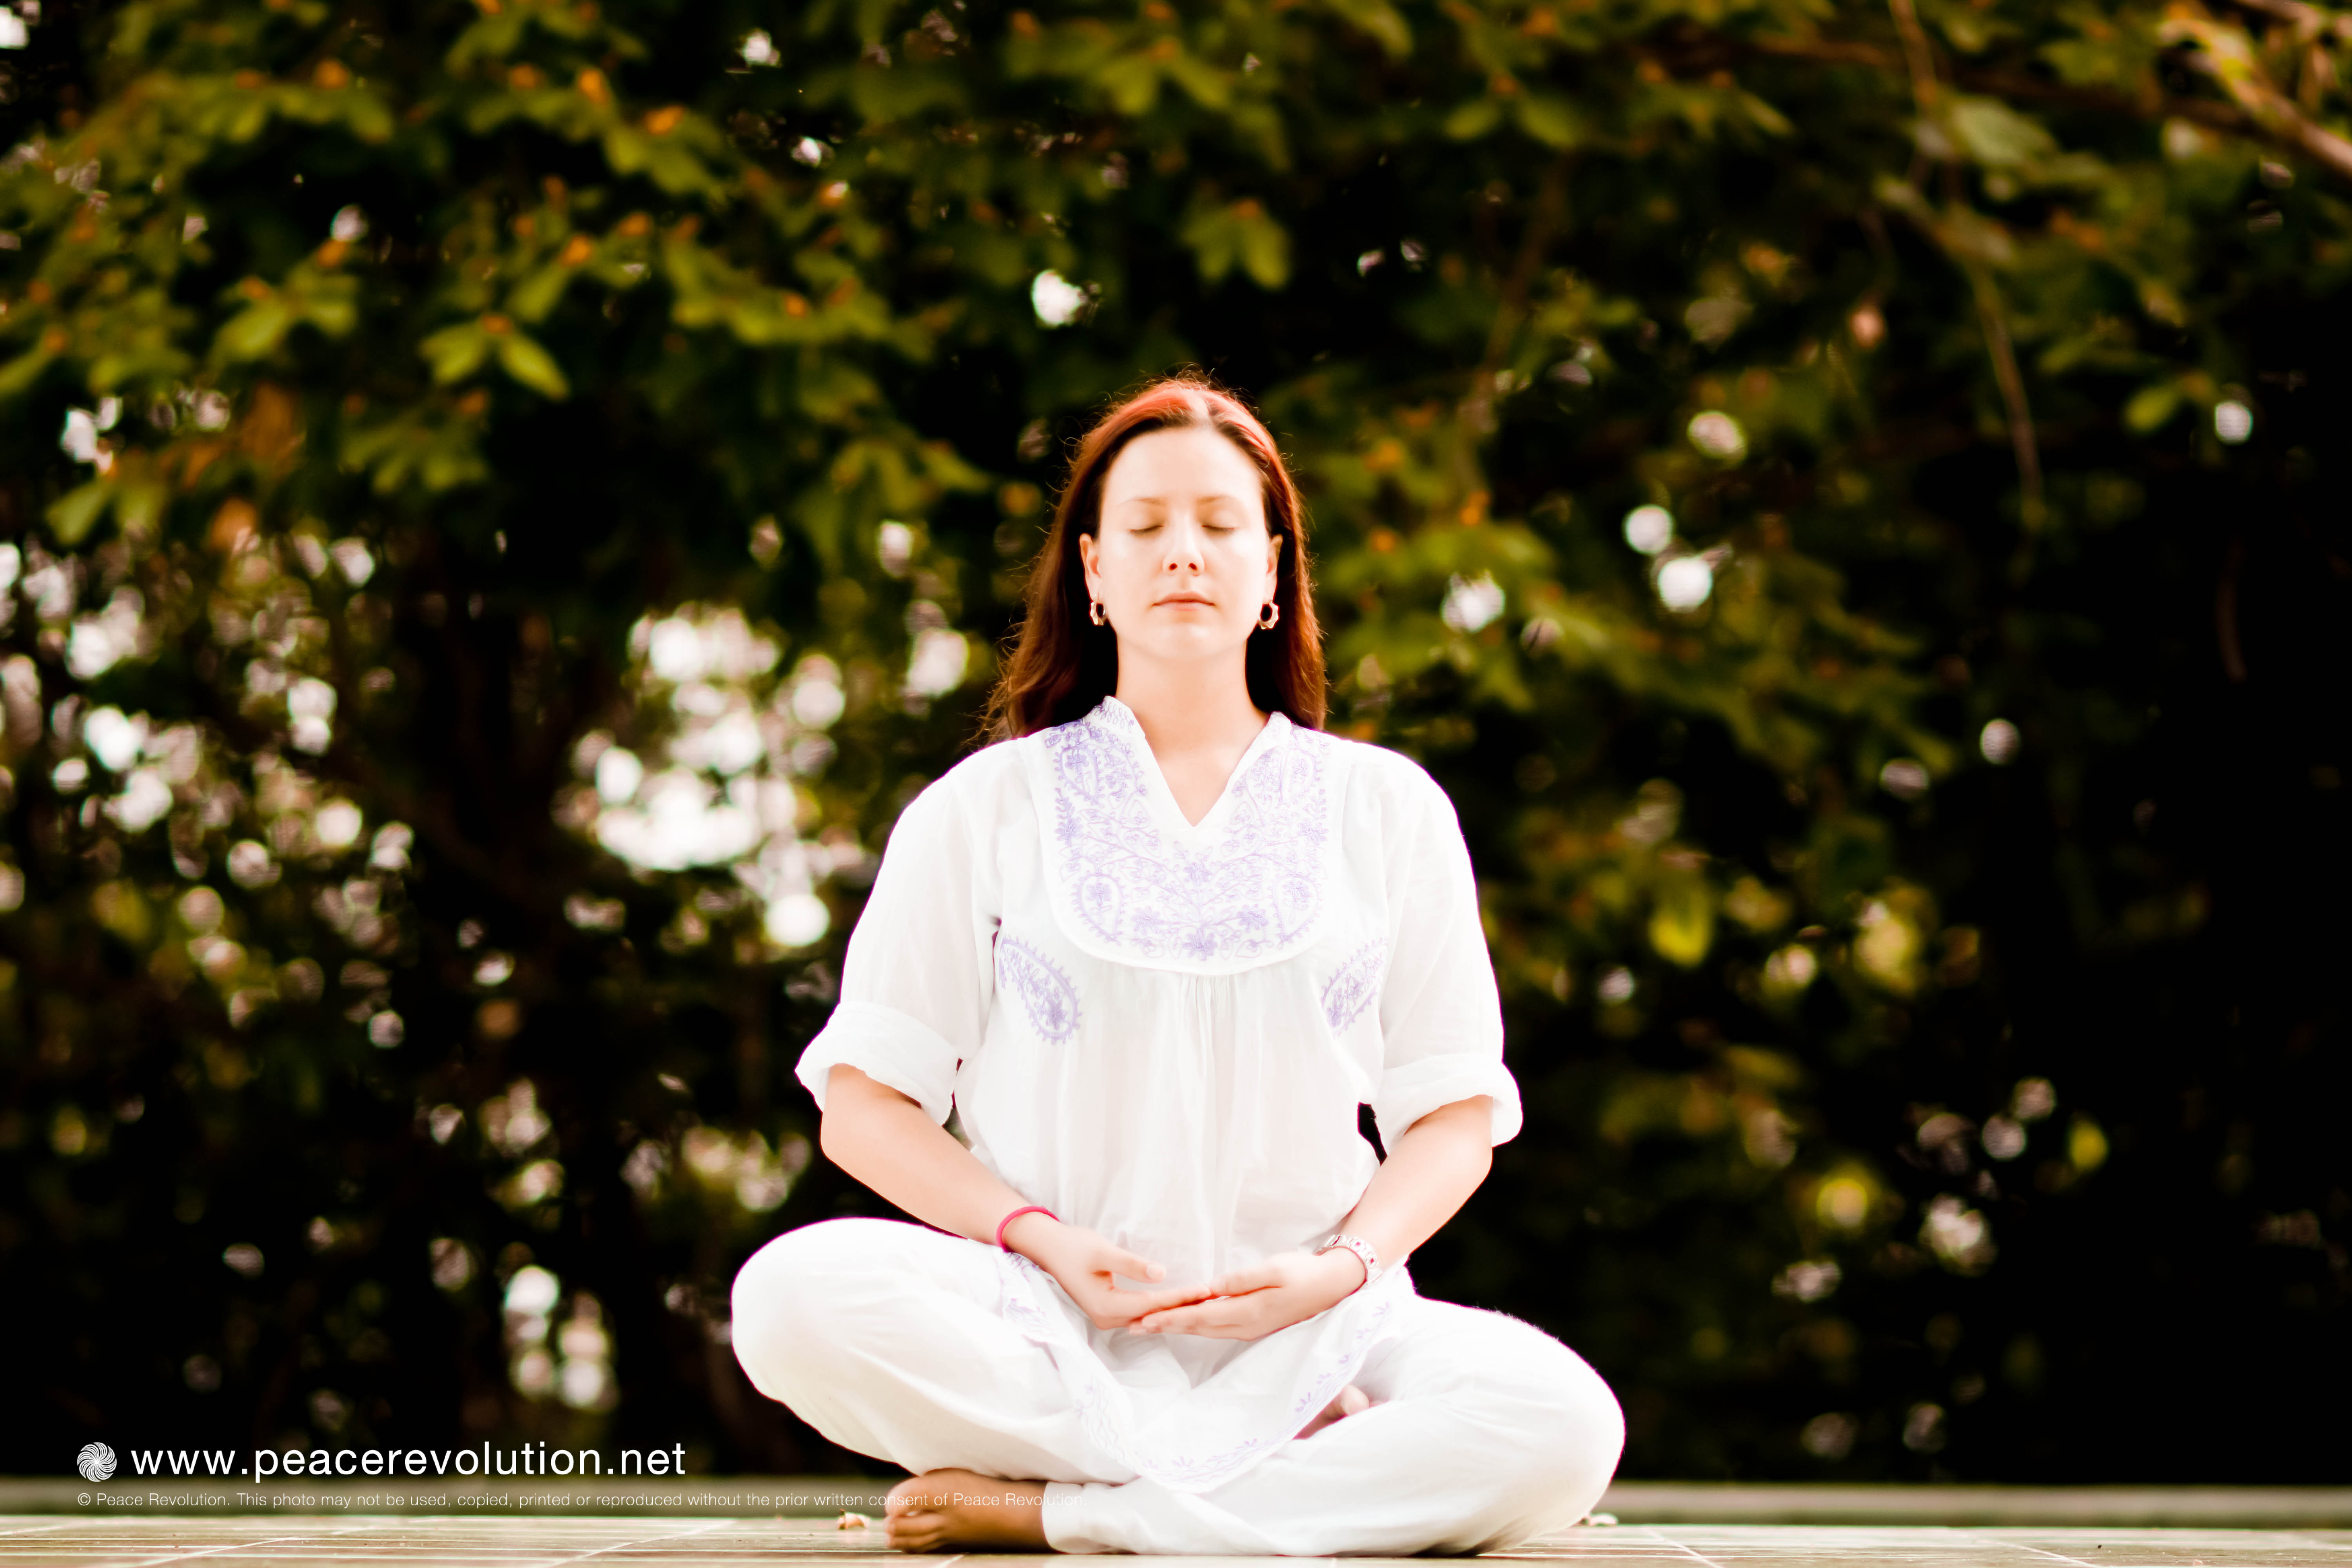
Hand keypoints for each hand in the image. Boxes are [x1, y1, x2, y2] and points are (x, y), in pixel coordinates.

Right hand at [1005, 1213, 1212, 1331]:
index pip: (1153, 1305)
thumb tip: (1162, 1274)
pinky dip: (1160, 1306)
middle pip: (1153, 1314)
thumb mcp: (1103, 1252)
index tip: (1206, 1290)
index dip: (1180, 1297)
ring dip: (1173, 1308)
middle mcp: (1108, 1319)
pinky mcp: (1109, 1310)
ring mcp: (1107, 1317)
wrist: (1048, 1248)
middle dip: (1183, 1306)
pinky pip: (1141, 1312)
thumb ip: (1132, 1264)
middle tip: (1213, 1298)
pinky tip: (1178, 1301)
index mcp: (1107, 1307)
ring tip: (1203, 1300)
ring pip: (1148, 1315)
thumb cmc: (1074, 1246)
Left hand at [1127, 1248, 1364, 1340]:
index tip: (1145, 1319)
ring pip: (1204, 1330)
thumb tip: (1213, 1287)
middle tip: (1134, 1328)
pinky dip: (1194, 1325)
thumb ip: (1242, 1280)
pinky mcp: (1253, 1324)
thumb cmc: (1302, 1272)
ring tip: (1151, 1327)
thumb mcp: (1274, 1269)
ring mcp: (1249, 1328)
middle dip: (1165, 1327)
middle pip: (1196, 1328)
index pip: (1199, 1316)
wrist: (1331, 1286)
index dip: (1171, 1318)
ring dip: (1177, 1328)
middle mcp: (1244, 1326)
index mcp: (1247, 1312)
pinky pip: (1216, 1327)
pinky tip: (1184, 1322)